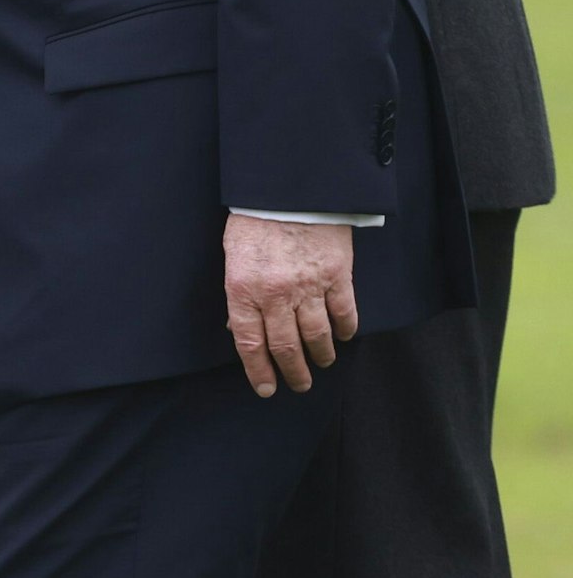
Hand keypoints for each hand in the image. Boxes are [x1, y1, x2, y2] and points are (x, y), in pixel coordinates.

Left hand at [223, 216, 357, 396]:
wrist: (289, 188)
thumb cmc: (255, 221)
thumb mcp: (234, 258)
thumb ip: (239, 295)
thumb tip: (240, 327)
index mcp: (244, 290)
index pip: (250, 344)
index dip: (258, 372)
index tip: (267, 388)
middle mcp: (276, 295)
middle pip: (285, 347)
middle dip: (293, 372)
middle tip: (299, 385)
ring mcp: (309, 286)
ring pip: (317, 336)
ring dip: (320, 356)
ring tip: (321, 364)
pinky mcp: (337, 275)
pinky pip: (344, 312)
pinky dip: (345, 329)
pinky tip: (343, 337)